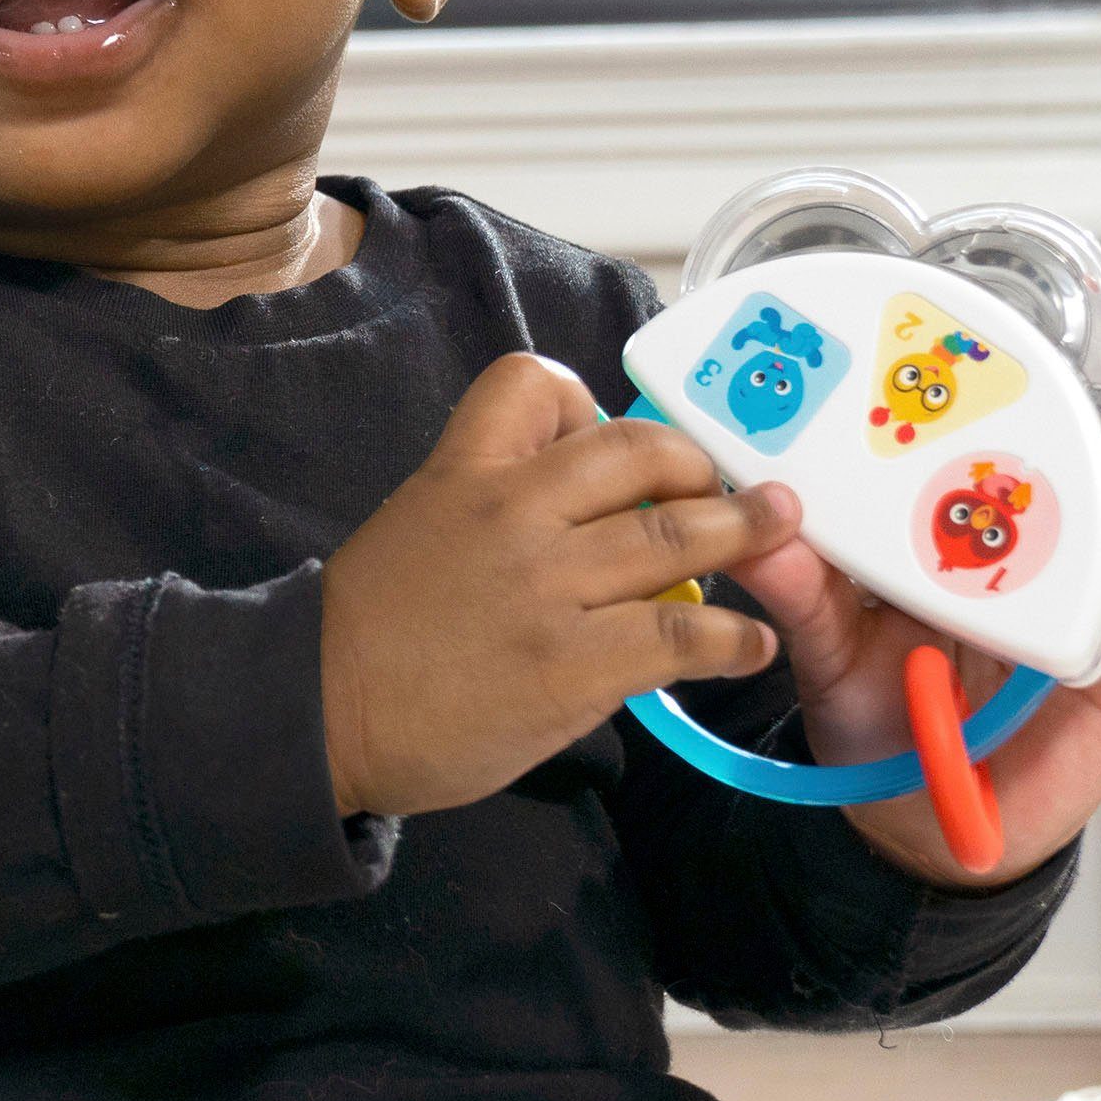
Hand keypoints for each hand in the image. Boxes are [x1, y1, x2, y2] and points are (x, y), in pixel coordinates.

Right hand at [322, 353, 800, 817]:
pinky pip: (682, 634)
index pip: (537, 384)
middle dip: (699, 465)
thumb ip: (494, 507)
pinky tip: (750, 647)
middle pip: (638, 450)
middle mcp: (513, 511)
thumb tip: (585, 516)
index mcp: (464, 470)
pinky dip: (733, 640)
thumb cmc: (370, 633)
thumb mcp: (416, 527)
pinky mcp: (573, 663)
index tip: (611, 441)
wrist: (319, 716)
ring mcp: (548, 587)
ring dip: (744, 533)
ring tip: (780, 535)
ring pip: (677, 534)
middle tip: (730, 488)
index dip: (588, 403)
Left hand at [726, 328, 1100, 886]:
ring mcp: (1091, 599)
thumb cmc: (882, 725)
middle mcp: (1028, 550)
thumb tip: (757, 531)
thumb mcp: (830, 653)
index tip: (1013, 302)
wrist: (928, 830)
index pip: (984, 438)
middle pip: (1077, 451)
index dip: (1007, 373)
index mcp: (948, 534)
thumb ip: (802, 593)